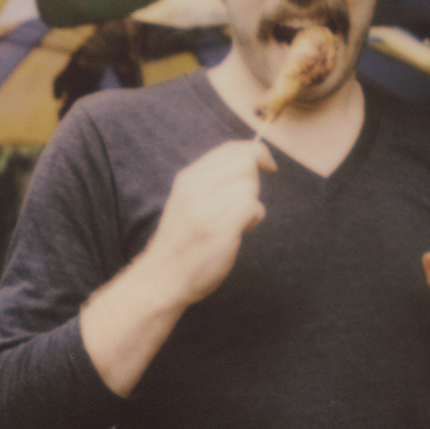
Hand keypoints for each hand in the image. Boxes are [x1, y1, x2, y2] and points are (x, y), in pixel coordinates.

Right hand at [147, 139, 276, 305]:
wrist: (161, 279)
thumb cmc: (182, 243)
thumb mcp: (189, 201)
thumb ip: (212, 182)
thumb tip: (250, 164)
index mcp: (189, 178)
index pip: (230, 149)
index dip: (257, 153)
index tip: (268, 167)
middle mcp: (195, 186)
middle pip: (245, 160)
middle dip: (255, 180)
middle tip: (243, 204)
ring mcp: (206, 206)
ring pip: (250, 184)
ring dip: (253, 203)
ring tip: (236, 222)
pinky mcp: (218, 227)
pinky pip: (252, 206)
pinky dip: (254, 218)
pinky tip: (240, 231)